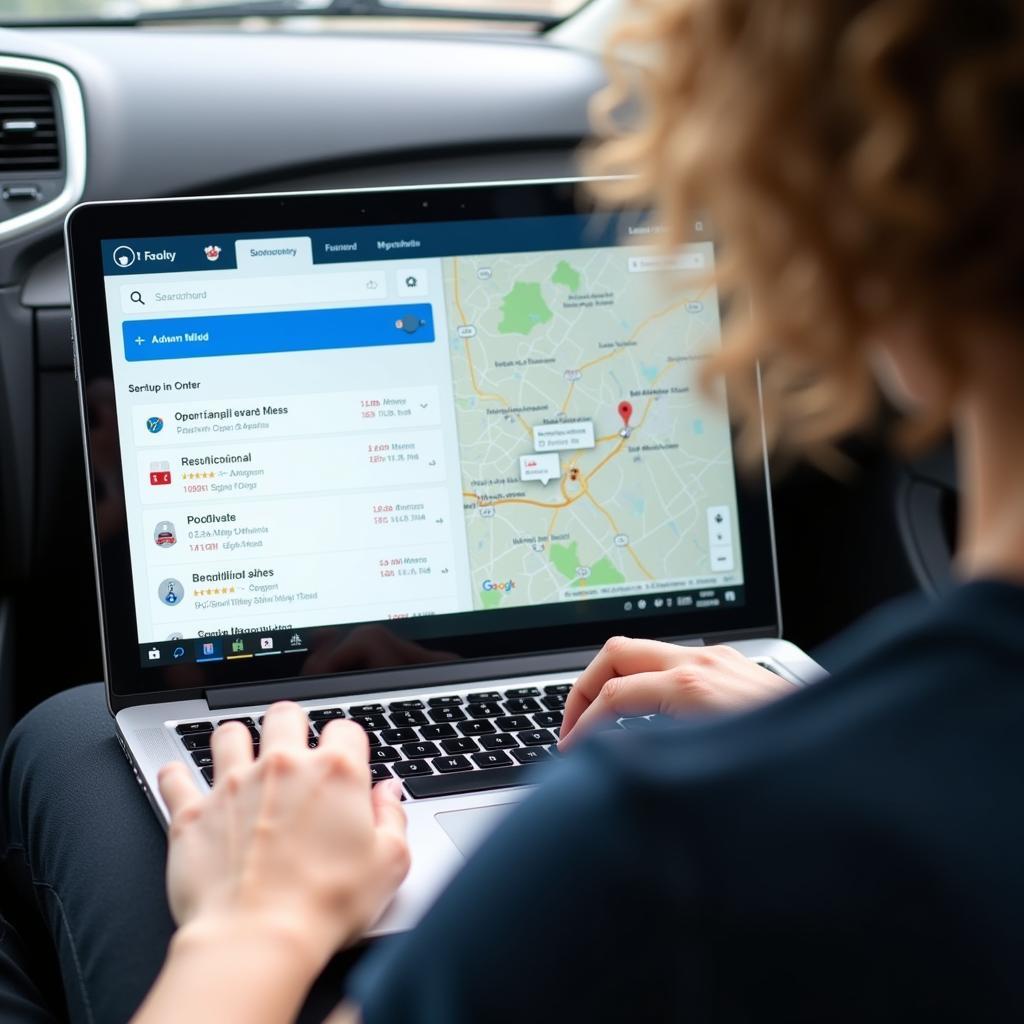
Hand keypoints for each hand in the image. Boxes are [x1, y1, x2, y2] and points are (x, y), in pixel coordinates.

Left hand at [157, 702, 409, 971]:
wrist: (258, 940)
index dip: (349, 745)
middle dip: (291, 725)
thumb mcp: (389, 864)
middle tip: (292, 747)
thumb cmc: (326, 905)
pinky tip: (181, 779)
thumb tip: (389, 796)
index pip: (346, 729)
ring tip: (240, 755)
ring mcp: (233, 785)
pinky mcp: (192, 813)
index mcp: (335, 773)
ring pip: (229, 734)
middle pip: (285, 715)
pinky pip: (174, 777)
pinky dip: (176, 777)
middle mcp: (283, 766)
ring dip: (236, 741)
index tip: (347, 763)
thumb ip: (392, 819)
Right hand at [560, 637, 793, 746]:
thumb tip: (613, 768)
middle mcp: (703, 663)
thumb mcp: (712, 766)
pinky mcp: (732, 667)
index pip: (613, 695)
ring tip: (601, 724)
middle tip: (572, 727)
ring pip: (643, 652)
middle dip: (585, 687)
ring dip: (614, 682)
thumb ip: (655, 758)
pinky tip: (647, 718)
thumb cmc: (791, 764)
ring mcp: (719, 660)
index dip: (580, 725)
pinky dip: (644, 683)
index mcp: (692, 686)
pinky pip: (671, 662)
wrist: (853, 754)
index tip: (570, 752)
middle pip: (617, 652)